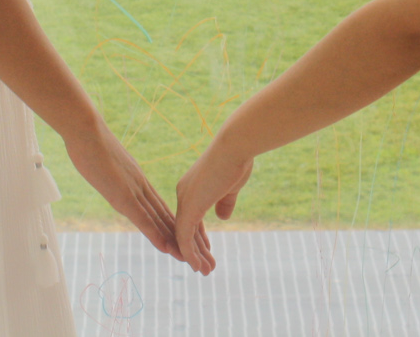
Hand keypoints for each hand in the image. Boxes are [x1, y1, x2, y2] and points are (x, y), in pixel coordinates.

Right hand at [65, 119, 197, 266]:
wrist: (85, 128)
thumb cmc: (90, 141)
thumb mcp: (107, 162)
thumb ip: (115, 172)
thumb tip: (115, 178)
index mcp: (137, 181)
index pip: (160, 208)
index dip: (174, 224)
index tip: (186, 238)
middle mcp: (140, 187)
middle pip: (165, 217)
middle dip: (181, 237)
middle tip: (198, 253)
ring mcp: (132, 191)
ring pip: (158, 221)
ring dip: (173, 241)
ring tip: (188, 258)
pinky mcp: (121, 195)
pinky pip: (142, 218)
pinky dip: (155, 234)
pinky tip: (166, 248)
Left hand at [174, 136, 253, 274]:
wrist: (235, 147)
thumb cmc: (236, 160)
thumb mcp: (230, 185)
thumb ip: (224, 202)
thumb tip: (222, 217)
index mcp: (191, 187)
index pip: (191, 217)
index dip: (198, 236)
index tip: (207, 250)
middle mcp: (183, 194)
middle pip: (186, 228)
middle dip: (196, 250)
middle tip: (205, 267)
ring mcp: (184, 201)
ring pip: (184, 236)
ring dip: (195, 257)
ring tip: (205, 272)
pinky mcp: (189, 209)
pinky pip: (184, 238)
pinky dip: (190, 254)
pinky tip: (198, 266)